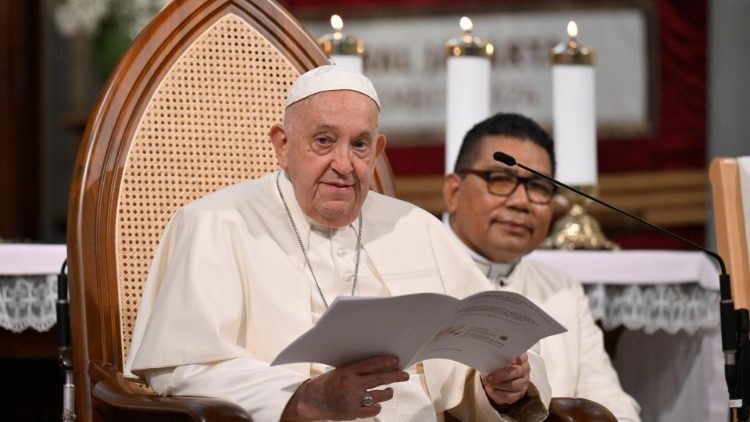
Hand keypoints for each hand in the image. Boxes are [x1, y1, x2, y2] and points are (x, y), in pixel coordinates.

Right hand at [281, 355, 408, 420]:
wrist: (313, 401)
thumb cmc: (328, 384)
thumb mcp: (341, 371)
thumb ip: (358, 370)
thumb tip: (379, 367)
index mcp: (347, 371)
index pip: (371, 364)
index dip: (385, 362)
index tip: (396, 361)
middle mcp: (351, 384)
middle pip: (379, 379)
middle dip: (395, 376)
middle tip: (404, 375)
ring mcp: (353, 399)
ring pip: (379, 395)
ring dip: (388, 393)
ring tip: (390, 391)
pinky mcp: (353, 412)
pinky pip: (373, 409)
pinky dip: (377, 406)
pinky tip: (377, 403)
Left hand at [481, 353, 529, 406]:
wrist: (496, 379)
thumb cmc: (497, 366)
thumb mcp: (496, 360)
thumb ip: (497, 359)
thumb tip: (490, 361)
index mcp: (521, 358)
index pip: (523, 356)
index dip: (519, 358)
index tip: (511, 360)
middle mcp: (525, 369)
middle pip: (516, 372)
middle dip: (501, 375)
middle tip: (489, 378)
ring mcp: (524, 382)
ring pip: (513, 385)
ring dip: (498, 385)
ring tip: (488, 383)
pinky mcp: (519, 393)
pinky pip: (510, 396)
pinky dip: (499, 393)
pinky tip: (492, 390)